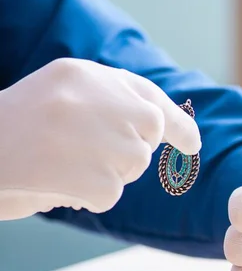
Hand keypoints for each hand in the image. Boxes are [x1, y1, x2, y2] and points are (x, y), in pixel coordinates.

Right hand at [0, 58, 200, 219]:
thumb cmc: (13, 130)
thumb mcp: (60, 97)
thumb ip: (109, 100)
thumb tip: (160, 127)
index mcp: (83, 74)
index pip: (149, 96)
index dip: (177, 122)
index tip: (194, 143)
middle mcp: (93, 97)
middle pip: (147, 134)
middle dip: (129, 151)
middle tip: (86, 154)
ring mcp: (91, 133)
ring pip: (132, 165)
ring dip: (105, 174)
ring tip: (60, 164)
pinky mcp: (88, 173)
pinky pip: (111, 193)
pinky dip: (89, 196)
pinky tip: (56, 183)